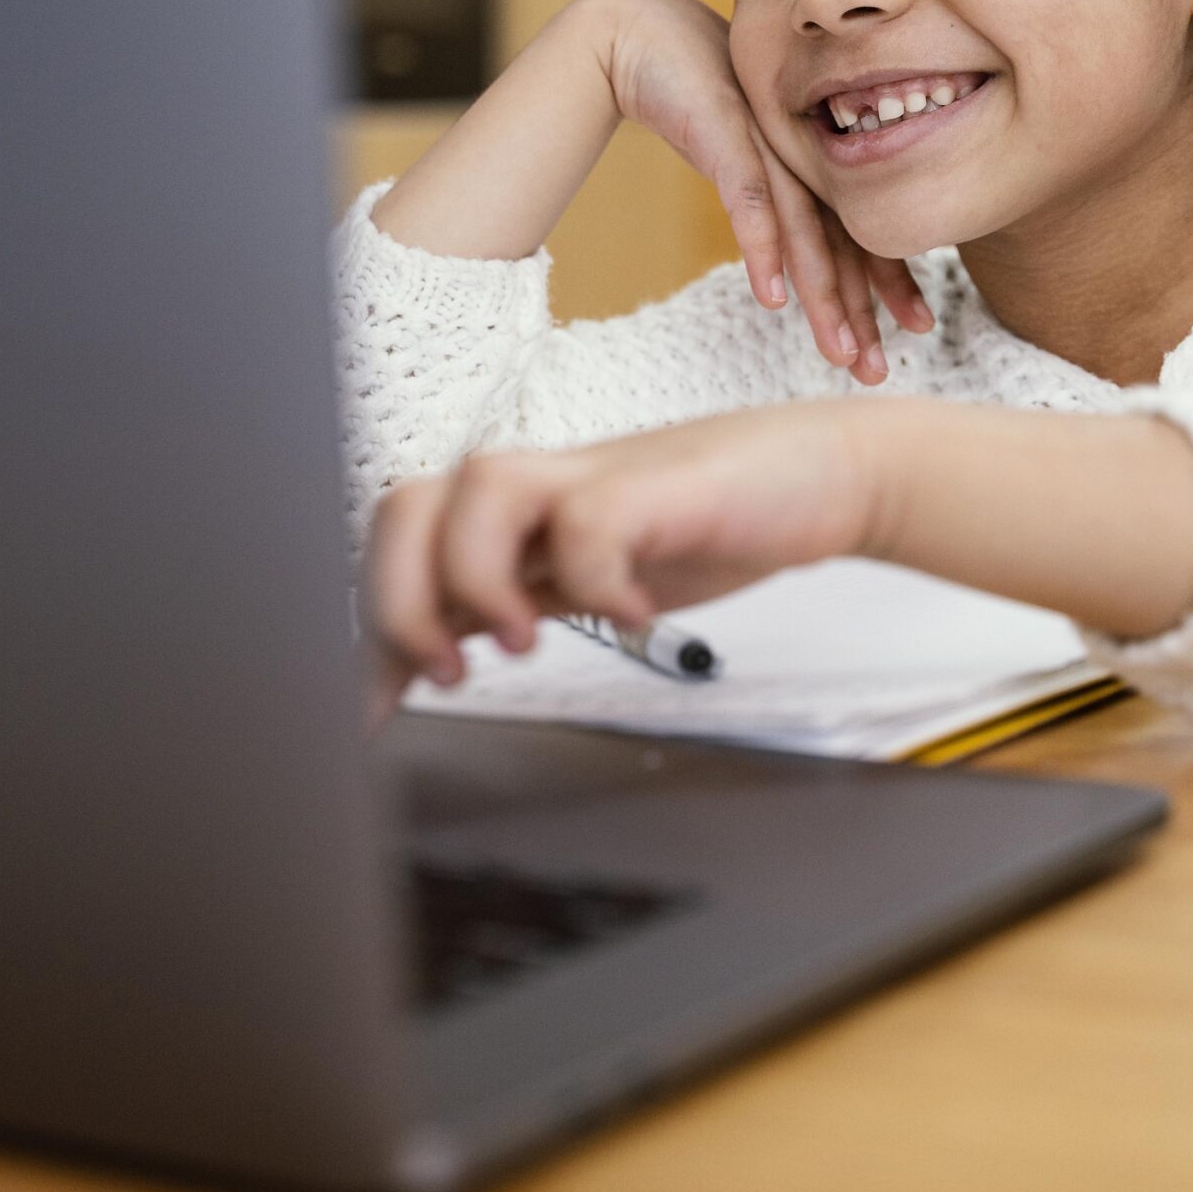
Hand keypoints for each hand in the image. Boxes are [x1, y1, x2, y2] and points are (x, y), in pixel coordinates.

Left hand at [364, 405, 874, 716]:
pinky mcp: (660, 483)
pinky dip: (599, 582)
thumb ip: (518, 601)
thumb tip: (433, 656)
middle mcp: (541, 488)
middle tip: (448, 673)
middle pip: (410, 505)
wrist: (828, 472)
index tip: (364, 719)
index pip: (399, 547)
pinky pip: (594, 519)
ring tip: (526, 642)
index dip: (366, 630)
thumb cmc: (712, 522)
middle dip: (400, 601)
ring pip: (480, 486)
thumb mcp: (591, 576)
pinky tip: (635, 615)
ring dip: (479, 578)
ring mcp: (598, 476)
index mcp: (515, 515)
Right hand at [595, 0, 931, 385]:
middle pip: (843, 246)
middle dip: (864, 313)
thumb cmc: (699, 96)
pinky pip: (750, 205)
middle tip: (880, 371)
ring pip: (806, 236)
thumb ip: (774, 191)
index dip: (890, 284)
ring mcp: (768, 150)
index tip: (916, 329)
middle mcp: (801, 161)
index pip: (861, 233)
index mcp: (812, 166)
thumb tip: (795, 245)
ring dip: (825, 299)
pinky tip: (774, 298)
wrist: (645, 34)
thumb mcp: (746, 153)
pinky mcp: (727, 139)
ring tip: (841, 352)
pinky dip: (764, 251)